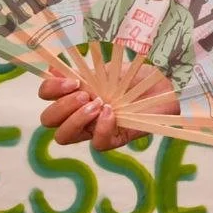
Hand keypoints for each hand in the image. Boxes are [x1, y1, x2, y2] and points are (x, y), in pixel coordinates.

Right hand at [38, 68, 153, 150]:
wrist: (166, 83)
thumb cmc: (136, 75)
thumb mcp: (108, 69)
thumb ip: (82, 72)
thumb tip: (54, 70)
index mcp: (74, 93)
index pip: (46, 95)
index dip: (51, 89)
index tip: (73, 81)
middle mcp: (79, 113)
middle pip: (48, 120)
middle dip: (62, 106)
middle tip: (85, 95)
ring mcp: (94, 128)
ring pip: (64, 136)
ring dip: (76, 119)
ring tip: (98, 104)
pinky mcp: (114, 139)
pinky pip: (97, 144)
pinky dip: (101, 127)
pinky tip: (112, 113)